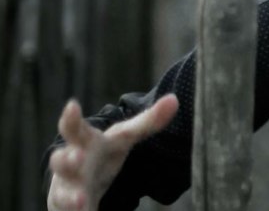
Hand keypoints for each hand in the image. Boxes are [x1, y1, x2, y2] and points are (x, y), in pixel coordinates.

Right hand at [46, 94, 178, 210]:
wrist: (82, 180)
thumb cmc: (103, 154)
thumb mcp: (124, 137)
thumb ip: (148, 120)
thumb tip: (175, 99)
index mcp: (85, 142)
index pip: (75, 127)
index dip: (71, 117)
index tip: (72, 106)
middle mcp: (70, 164)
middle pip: (62, 160)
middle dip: (67, 160)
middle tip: (77, 157)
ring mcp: (67, 187)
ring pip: (62, 192)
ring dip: (70, 195)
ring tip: (81, 199)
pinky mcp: (68, 207)